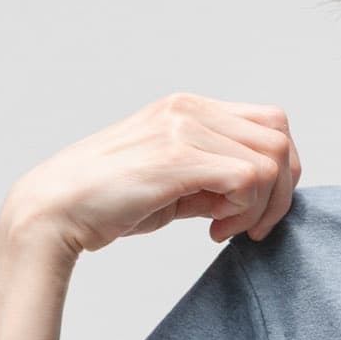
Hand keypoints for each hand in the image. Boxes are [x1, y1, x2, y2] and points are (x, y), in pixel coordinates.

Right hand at [0, 91, 301, 259]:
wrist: (59, 208)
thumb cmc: (109, 201)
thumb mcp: (174, 184)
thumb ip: (213, 182)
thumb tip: (251, 197)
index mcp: (190, 108)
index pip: (270, 125)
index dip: (279, 173)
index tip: (252, 213)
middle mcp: (191, 109)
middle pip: (281, 140)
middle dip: (280, 194)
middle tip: (249, 227)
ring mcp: (185, 128)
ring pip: (272, 161)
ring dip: (261, 207)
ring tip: (224, 228)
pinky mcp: (179, 156)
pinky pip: (250, 179)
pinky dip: (243, 213)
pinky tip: (213, 230)